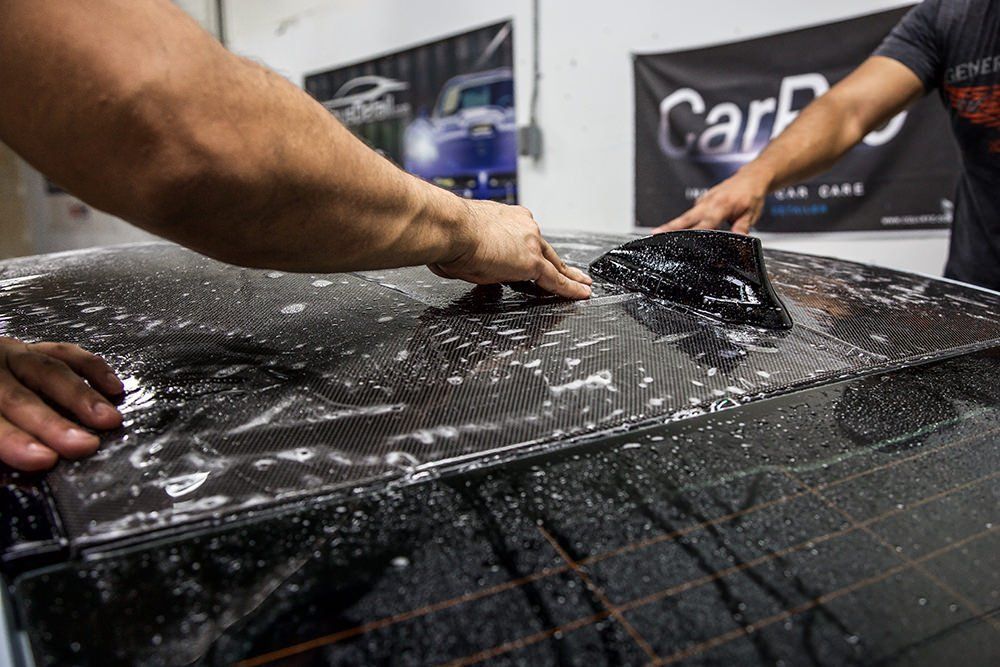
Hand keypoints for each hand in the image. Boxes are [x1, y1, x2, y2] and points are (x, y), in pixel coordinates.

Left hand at [0, 337, 123, 471]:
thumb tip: (12, 478)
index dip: (15, 440)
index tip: (44, 459)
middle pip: (19, 396)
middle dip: (53, 422)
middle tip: (83, 444)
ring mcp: (11, 356)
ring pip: (48, 370)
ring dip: (81, 396)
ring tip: (109, 419)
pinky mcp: (31, 351)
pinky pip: (66, 353)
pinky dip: (92, 369)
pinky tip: (114, 388)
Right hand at [430, 199, 591, 299]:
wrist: (451, 228)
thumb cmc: (448, 234)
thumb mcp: (464, 241)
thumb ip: (470, 252)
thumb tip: (458, 264)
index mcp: (506, 217)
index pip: (527, 237)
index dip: (533, 248)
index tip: (536, 254)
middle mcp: (523, 226)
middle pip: (547, 250)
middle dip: (560, 262)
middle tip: (574, 272)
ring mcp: (530, 244)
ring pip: (554, 264)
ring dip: (569, 275)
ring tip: (582, 285)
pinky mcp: (532, 263)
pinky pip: (556, 279)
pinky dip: (570, 288)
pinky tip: (581, 294)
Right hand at [654, 169, 770, 234]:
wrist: (753, 176)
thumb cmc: (752, 194)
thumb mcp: (751, 214)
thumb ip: (742, 228)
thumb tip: (738, 242)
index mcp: (721, 206)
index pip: (703, 224)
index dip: (690, 233)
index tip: (677, 239)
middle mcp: (709, 202)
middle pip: (686, 218)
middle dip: (669, 226)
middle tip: (654, 233)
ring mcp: (704, 200)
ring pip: (686, 215)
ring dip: (672, 224)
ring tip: (657, 233)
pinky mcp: (703, 201)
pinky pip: (691, 213)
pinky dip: (684, 221)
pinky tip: (677, 230)